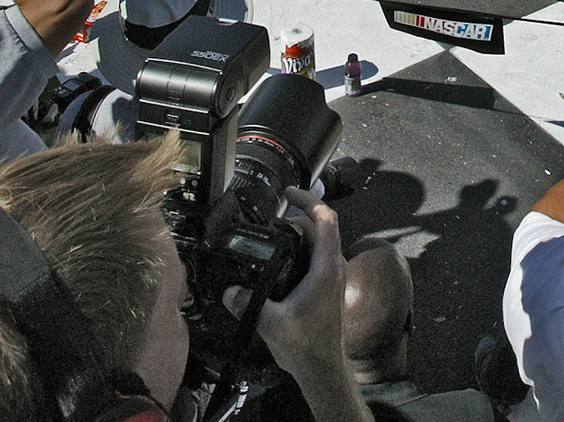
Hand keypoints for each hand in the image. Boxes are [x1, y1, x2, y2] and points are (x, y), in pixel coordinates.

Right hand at [227, 187, 361, 403]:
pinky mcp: (327, 287)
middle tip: (270, 220)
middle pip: (319, 228)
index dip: (309, 199)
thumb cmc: (306, 347)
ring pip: (318, 243)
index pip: (325, 219)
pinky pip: (316, 258)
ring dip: (297, 236)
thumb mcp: (271, 323)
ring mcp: (333, 277)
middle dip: (296, 218)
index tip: (289, 192)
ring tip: (271, 238)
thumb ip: (248, 304)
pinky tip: (278, 261)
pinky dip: (300, 251)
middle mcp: (334, 267)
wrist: (323, 369)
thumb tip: (229, 291)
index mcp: (327, 268)